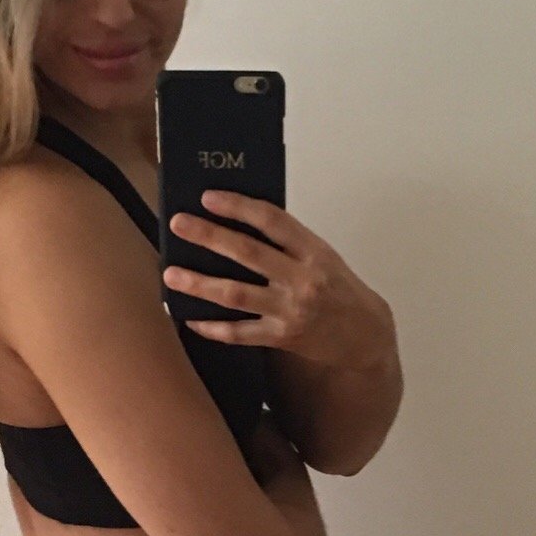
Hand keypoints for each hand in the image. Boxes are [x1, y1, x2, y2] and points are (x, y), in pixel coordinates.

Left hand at [166, 193, 395, 369]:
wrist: (365, 335)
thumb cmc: (338, 290)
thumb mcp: (322, 257)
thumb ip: (288, 244)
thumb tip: (241, 225)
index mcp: (314, 251)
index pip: (273, 221)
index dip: (239, 207)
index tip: (209, 197)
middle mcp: (302, 278)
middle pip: (247, 253)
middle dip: (210, 236)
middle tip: (179, 224)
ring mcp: (290, 310)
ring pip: (235, 294)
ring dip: (199, 284)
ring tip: (170, 274)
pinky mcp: (280, 338)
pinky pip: (238, 333)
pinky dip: (212, 326)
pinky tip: (189, 317)